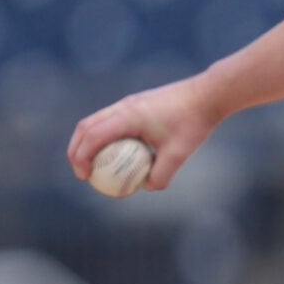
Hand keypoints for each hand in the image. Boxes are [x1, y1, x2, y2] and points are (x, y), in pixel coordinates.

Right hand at [66, 75, 224, 193]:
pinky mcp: (135, 103)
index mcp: (129, 116)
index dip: (81, 157)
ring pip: (95, 121)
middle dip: (76, 150)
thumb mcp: (180, 153)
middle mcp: (123, 106)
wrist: (207, 95)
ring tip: (91, 164)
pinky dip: (103, 136)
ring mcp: (128, 103)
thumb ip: (162, 174)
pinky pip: (110, 120)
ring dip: (87, 142)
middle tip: (81, 173)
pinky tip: (114, 153)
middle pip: (85, 127)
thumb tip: (145, 187)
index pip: (93, 136)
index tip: (84, 177)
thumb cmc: (194, 124)